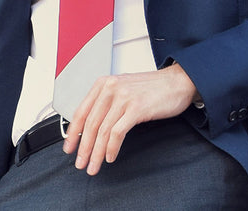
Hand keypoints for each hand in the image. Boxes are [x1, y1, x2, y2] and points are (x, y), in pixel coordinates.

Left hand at [61, 63, 198, 174]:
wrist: (178, 82)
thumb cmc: (152, 89)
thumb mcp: (123, 89)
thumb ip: (106, 103)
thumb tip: (90, 127)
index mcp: (103, 84)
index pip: (81, 111)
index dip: (72, 133)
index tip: (69, 148)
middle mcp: (110, 88)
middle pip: (90, 124)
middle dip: (83, 148)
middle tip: (80, 163)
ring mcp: (123, 98)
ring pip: (102, 130)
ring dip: (96, 152)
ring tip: (94, 165)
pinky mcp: (136, 108)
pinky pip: (117, 132)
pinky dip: (111, 147)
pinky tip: (110, 156)